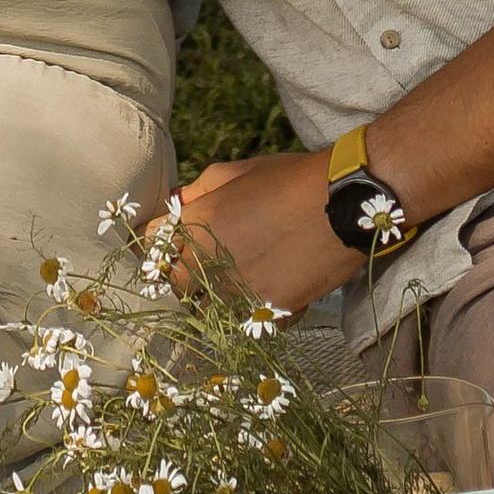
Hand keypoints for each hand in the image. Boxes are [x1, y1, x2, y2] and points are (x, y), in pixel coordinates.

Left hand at [177, 148, 348, 316]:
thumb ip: (199, 190)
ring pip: (208, 311)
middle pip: (175, 285)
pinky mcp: (266, 313)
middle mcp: (207, 263)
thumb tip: (180, 204)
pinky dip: (253, 312)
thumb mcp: (235, 171)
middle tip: (210, 266)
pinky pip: (246, 322)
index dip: (163, 243)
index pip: (153, 245)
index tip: (176, 244)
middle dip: (186, 277)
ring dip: (218, 299)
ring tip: (241, 281)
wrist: (341, 205)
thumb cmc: (287, 180)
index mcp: (195, 226)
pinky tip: (269, 290)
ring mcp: (236, 293)